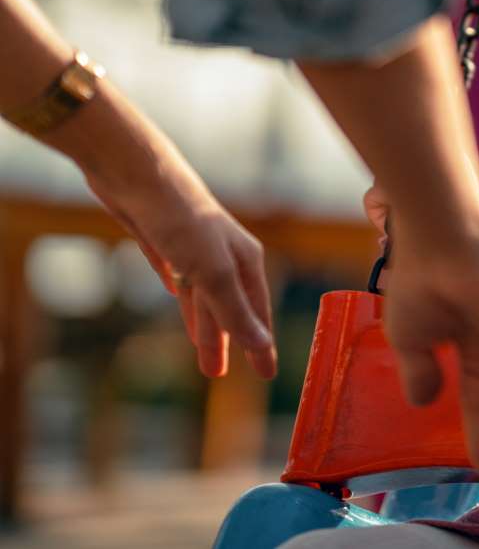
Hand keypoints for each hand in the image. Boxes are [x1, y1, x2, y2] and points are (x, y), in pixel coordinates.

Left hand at [86, 165, 276, 379]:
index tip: (266, 375)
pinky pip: (180, 280)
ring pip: (204, 297)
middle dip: (227, 342)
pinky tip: (181, 304)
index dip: (260, 345)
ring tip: (202, 357)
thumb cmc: (181, 220)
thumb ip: (234, 311)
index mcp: (244, 261)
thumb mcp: (211, 273)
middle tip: (220, 375)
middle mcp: (224, 256)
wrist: (138, 176)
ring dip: (205, 327)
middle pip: (230, 308)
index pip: (257, 313)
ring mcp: (195, 250)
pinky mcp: (166, 243)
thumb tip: (260, 346)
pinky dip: (185, 299)